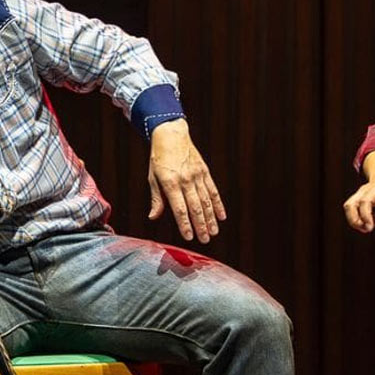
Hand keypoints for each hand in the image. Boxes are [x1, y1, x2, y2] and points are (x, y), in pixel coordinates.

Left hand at [148, 119, 225, 242]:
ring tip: (214, 232)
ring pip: (206, 201)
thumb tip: (153, 217)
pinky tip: (221, 216)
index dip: (185, 224)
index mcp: (170, 183)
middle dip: (200, 225)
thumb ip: (156, 199)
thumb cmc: (159, 158)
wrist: (171, 134)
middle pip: (195, 207)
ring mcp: (197, 175)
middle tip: (205, 240)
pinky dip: (218, 204)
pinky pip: (213, 190)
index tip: (189, 237)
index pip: (179, 208)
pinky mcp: (204, 171)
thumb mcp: (153, 178)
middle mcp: (185, 180)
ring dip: (211, 218)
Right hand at [344, 150, 374, 231]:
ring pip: (348, 207)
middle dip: (355, 221)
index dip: (365, 216)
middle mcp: (364, 191)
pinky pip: (350, 209)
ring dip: (354, 221)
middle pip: (350, 205)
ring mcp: (358, 194)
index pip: (365, 202)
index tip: (370, 227)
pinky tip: (368, 219)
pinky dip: (356, 218)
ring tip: (368, 226)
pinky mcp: (355, 198)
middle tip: (368, 229)